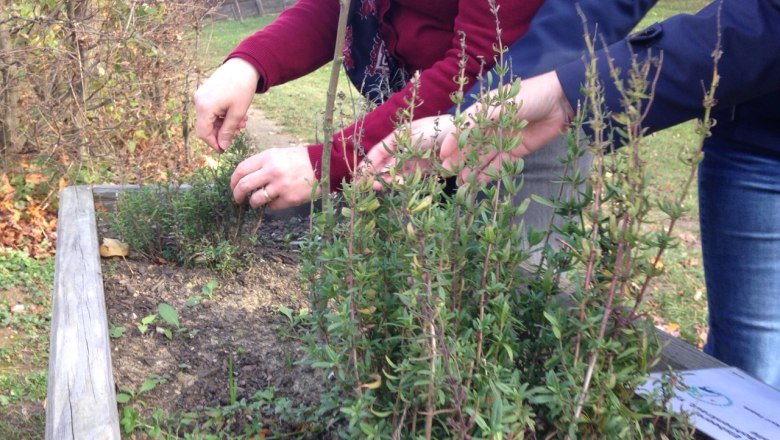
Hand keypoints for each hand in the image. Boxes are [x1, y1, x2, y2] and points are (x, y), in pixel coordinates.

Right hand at [194, 58, 258, 151]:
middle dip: (222, 132)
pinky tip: (236, 113)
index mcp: (204, 107)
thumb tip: (222, 147)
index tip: (224, 149)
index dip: (213, 143)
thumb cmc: (242, 88)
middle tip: (238, 132)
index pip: (203, 133)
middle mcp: (198, 101)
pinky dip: (222, 114)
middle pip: (206, 126)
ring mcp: (201, 95)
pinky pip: (211, 109)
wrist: (244, 65)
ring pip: (210, 118)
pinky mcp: (205, 92)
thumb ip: (228, 131)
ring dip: (224, 123)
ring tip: (241, 121)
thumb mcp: (237, 113)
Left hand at [230, 146, 319, 209]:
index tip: (233, 186)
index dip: (233, 180)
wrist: (323, 165)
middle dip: (236, 195)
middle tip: (237, 199)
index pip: (241, 170)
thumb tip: (244, 177)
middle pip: (244, 186)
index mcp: (267, 158)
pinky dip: (271, 205)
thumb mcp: (278, 154)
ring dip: (252, 203)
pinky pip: (272, 206)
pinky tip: (277, 200)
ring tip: (255, 202)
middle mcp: (271, 171)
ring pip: (255, 199)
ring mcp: (280, 186)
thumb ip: (261, 163)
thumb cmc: (299, 159)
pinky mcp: (289, 198)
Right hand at [362, 116, 455, 189]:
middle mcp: (404, 148)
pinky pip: (407, 178)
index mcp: (399, 136)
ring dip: (383, 179)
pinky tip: (390, 185)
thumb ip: (392, 152)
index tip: (357, 175)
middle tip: (361, 186)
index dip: (367, 163)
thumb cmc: (436, 131)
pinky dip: (397, 182)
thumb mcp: (410, 137)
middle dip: (372, 174)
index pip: (378, 151)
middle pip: (384, 163)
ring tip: (373, 186)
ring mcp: (413, 160)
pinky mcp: (424, 171)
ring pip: (393, 172)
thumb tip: (375, 167)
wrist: (462, 137)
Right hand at [441, 71, 574, 181]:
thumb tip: (455, 136)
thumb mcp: (500, 104)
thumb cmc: (528, 95)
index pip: (463, 128)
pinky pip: (500, 163)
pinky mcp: (517, 151)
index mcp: (484, 111)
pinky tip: (478, 181)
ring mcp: (504, 139)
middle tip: (447, 173)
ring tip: (461, 181)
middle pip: (472, 145)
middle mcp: (492, 126)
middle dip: (459, 159)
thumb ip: (477, 121)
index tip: (442, 155)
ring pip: (484, 157)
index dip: (453, 142)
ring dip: (473, 168)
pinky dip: (490, 172)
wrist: (561, 101)